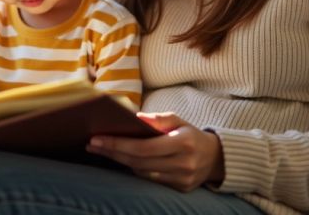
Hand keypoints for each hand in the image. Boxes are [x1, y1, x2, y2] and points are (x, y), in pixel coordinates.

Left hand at [86, 112, 224, 191]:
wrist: (216, 158)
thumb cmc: (191, 134)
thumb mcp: (178, 120)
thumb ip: (156, 119)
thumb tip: (132, 118)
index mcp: (183, 143)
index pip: (143, 147)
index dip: (118, 144)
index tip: (97, 139)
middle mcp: (183, 164)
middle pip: (139, 162)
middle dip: (113, 152)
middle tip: (93, 144)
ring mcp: (182, 179)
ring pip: (142, 173)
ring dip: (121, 161)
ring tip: (103, 150)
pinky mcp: (180, 189)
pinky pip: (150, 180)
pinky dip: (136, 169)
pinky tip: (124, 160)